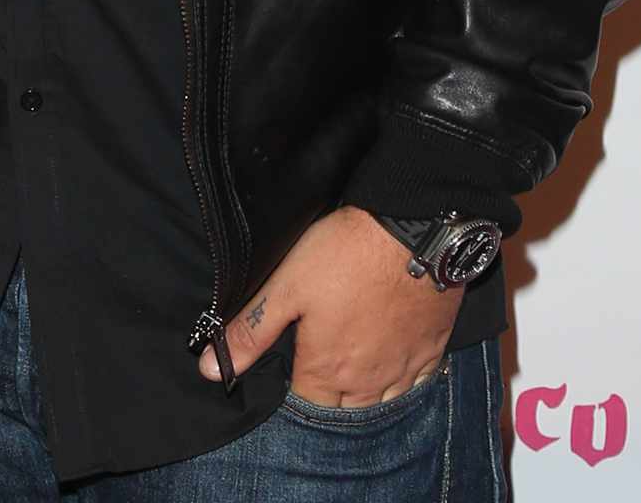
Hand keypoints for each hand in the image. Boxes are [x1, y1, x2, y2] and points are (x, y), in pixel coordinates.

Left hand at [198, 204, 463, 405]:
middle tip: (322, 369)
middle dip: (329, 398)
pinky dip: (404, 382)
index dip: (292, 391)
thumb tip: (210, 370)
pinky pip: (417, 384)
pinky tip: (395, 365)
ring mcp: (403, 369)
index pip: (304, 407)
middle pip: (343, 411)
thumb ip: (251, 331)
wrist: (415, 229)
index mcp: (327, 371)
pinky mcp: (430, 350)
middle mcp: (367, 382)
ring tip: (355, 370)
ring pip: (382, 403)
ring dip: (366, 394)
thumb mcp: (286, 286)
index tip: (291, 369)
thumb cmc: (347, 254)